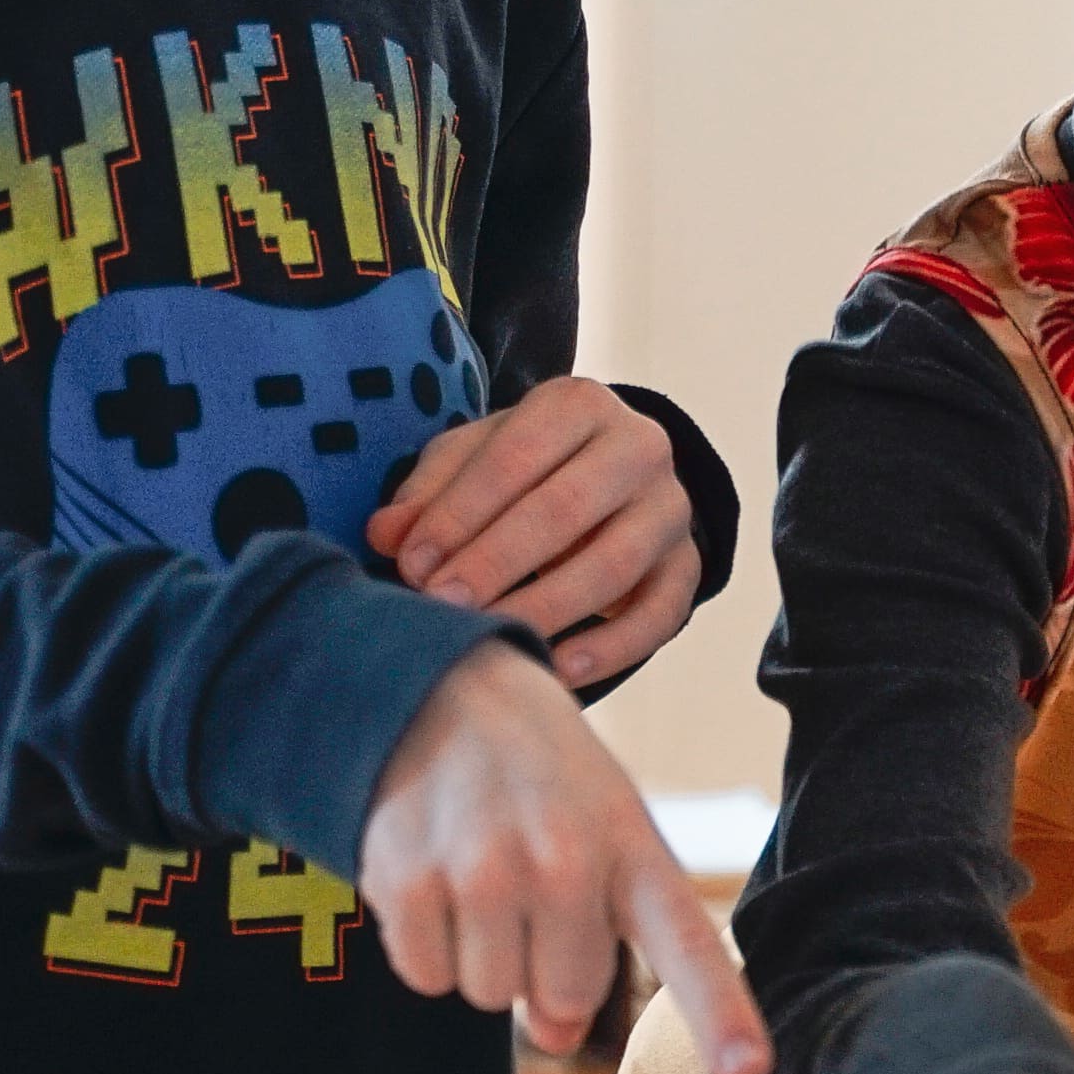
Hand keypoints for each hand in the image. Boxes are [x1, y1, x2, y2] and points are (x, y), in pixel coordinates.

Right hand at [353, 643, 768, 1073]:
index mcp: (632, 846)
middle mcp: (564, 856)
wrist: (436, 686)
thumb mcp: (596, 837)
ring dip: (480, 951)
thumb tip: (557, 1036)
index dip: (721, 1015)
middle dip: (542, 962)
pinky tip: (431, 870)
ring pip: (490, 993)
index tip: (751, 1072)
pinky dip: (425, 944)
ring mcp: (483, 868)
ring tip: (476, 866)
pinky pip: (427, 976)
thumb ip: (598, 942)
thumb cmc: (538, 781)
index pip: (687, 944)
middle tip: (525, 882)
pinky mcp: (407, 879)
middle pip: (564, 994)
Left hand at [374, 384, 704, 693]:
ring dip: (547, 606)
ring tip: (493, 636)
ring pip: (615, 562)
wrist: (610, 479)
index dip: (460, 513)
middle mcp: (639, 446)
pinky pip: (660, 612)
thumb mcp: (473, 460)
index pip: (516, 456)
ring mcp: (670, 508)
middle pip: (567, 507)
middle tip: (443, 603)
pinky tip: (559, 668)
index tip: (412, 563)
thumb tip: (385, 534)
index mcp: (580, 404)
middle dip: (498, 560)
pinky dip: (612, 647)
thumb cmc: (525, 469)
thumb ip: (429, 493)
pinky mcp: (687, 564)